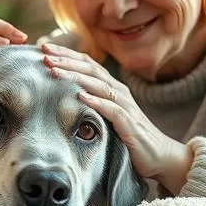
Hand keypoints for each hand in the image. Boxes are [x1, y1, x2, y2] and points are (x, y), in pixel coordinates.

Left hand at [40, 42, 192, 194]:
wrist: (161, 156)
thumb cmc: (129, 137)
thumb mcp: (107, 116)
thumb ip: (90, 104)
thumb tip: (62, 98)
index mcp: (112, 88)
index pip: (87, 64)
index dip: (66, 55)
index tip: (44, 49)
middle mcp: (119, 92)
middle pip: (90, 69)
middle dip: (66, 60)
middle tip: (44, 54)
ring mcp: (125, 106)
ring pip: (98, 85)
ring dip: (75, 76)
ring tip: (54, 71)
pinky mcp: (130, 124)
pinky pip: (112, 109)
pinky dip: (96, 101)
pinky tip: (80, 97)